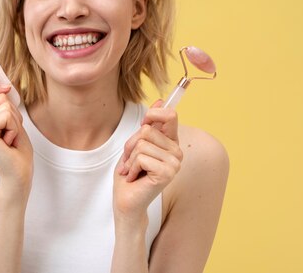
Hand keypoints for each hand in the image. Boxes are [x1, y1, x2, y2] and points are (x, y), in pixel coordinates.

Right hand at [0, 85, 32, 200]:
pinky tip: (8, 142)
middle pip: (0, 98)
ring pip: (5, 106)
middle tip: (10, 134)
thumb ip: (3, 104)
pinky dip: (14, 128)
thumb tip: (3, 87)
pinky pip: (7, 115)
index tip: (6, 88)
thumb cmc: (17, 150)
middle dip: (14, 115)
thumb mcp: (11, 121)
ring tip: (9, 139)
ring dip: (15, 123)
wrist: (18, 174)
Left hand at [113, 100, 182, 221]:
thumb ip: (149, 124)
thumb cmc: (130, 173)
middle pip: (147, 129)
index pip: (170, 114)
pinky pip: (142, 157)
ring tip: (132, 171)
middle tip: (131, 162)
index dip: (153, 114)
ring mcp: (174, 163)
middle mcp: (177, 151)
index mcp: (171, 142)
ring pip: (142, 143)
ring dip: (130, 158)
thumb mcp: (136, 144)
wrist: (125, 201)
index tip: (143, 123)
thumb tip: (160, 99)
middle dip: (131, 144)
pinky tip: (135, 178)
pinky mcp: (167, 173)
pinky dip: (132, 167)